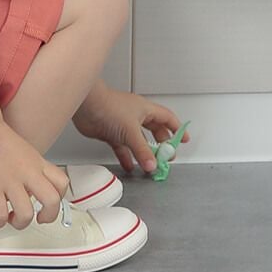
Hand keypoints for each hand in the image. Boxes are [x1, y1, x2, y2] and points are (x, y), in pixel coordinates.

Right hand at [0, 120, 69, 229]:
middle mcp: (27, 173)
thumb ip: (32, 171)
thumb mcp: (26, 153)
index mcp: (38, 164)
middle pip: (52, 201)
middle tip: (38, 218)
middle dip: (48, 217)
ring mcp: (10, 181)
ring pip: (26, 213)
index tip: (50, 206)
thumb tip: (30, 192)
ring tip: (13, 218)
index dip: (59, 198)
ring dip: (20, 223)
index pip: (62, 183)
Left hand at [72, 86, 189, 173]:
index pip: (167, 118)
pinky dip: (128, 157)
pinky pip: (124, 147)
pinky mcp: (112, 133)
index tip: (184, 140)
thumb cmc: (108, 106)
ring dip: (144, 153)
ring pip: (139, 141)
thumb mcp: (131, 131)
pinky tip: (130, 166)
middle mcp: (136, 116)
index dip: (177, 129)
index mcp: (146, 110)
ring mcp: (124, 125)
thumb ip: (142, 150)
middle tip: (167, 156)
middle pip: (155, 131)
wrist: (86, 106)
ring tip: (150, 164)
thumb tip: (152, 164)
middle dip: (162, 144)